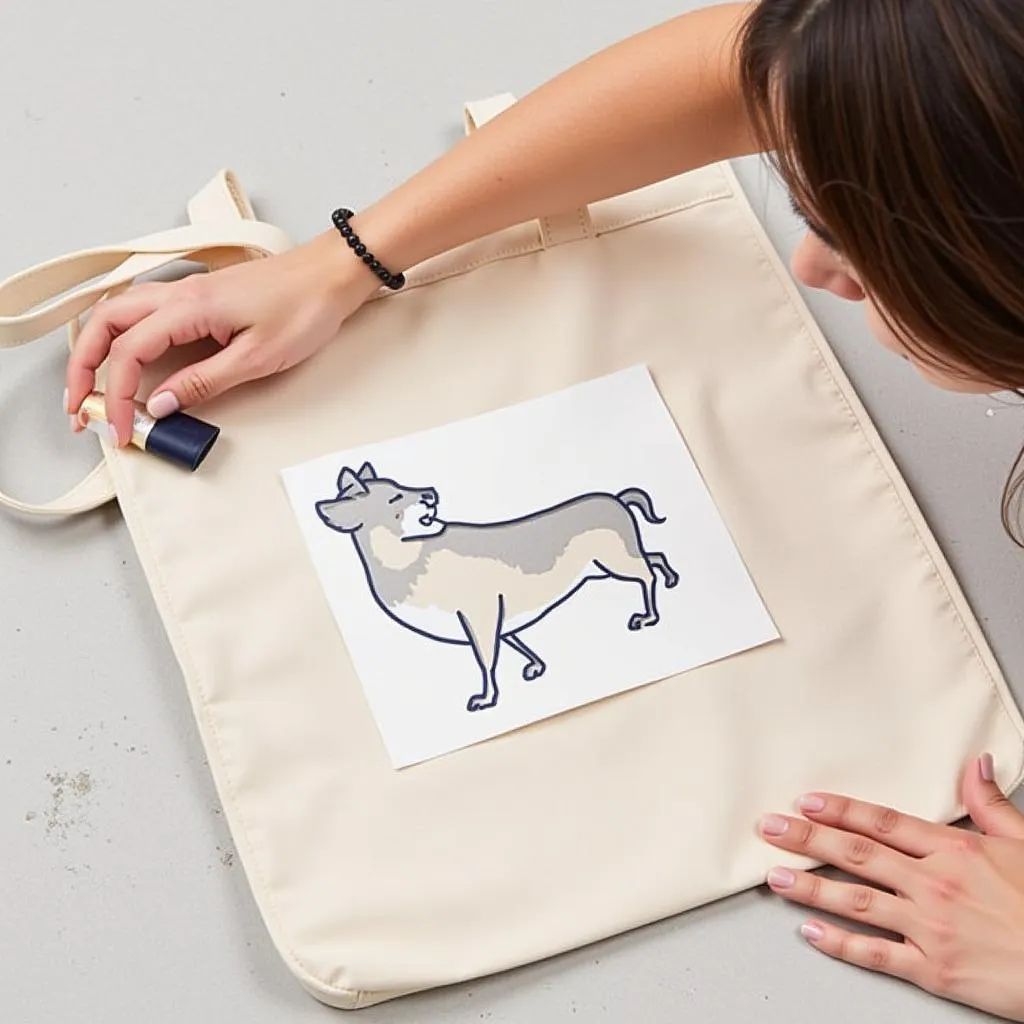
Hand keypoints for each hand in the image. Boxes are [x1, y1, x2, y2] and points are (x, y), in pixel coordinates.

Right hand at [65, 230, 380, 444]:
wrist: (332, 274)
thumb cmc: (305, 309)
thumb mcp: (258, 358)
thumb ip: (204, 382)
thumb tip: (162, 405)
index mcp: (188, 308)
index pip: (128, 354)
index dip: (116, 397)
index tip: (121, 430)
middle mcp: (178, 293)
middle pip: (104, 324)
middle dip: (84, 368)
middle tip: (80, 407)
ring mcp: (187, 290)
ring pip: (118, 313)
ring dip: (98, 348)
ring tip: (94, 386)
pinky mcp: (200, 294)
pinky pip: (143, 310)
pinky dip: (123, 335)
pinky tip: (128, 356)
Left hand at [760, 754, 1023, 1020]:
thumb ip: (991, 806)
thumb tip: (974, 764)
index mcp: (955, 851)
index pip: (882, 822)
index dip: (839, 810)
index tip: (805, 801)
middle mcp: (934, 885)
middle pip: (857, 854)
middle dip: (806, 839)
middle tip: (768, 828)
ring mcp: (930, 928)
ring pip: (856, 901)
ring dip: (810, 887)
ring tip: (775, 878)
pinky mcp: (934, 970)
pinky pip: (876, 954)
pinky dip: (839, 944)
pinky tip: (810, 932)